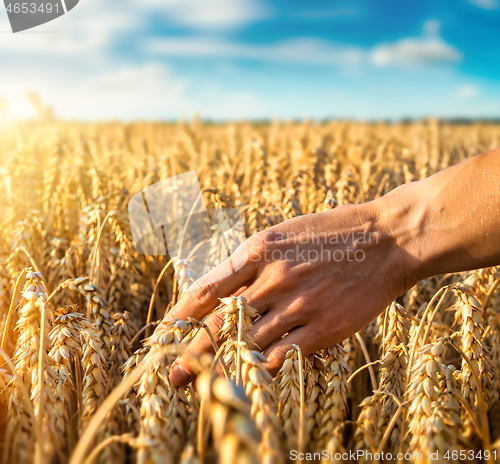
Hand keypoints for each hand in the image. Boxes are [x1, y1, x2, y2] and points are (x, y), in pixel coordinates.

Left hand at [163, 200, 414, 384]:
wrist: (388, 239)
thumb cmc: (333, 232)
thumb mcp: (284, 233)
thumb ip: (251, 260)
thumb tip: (223, 288)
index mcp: (258, 250)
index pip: (206, 289)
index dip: (180, 316)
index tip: (164, 335)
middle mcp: (273, 278)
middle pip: (219, 323)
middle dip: (191, 352)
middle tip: (171, 376)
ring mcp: (299, 304)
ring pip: (248, 344)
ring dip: (224, 365)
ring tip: (206, 381)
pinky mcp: (324, 327)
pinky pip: (282, 356)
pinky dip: (262, 368)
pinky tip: (250, 377)